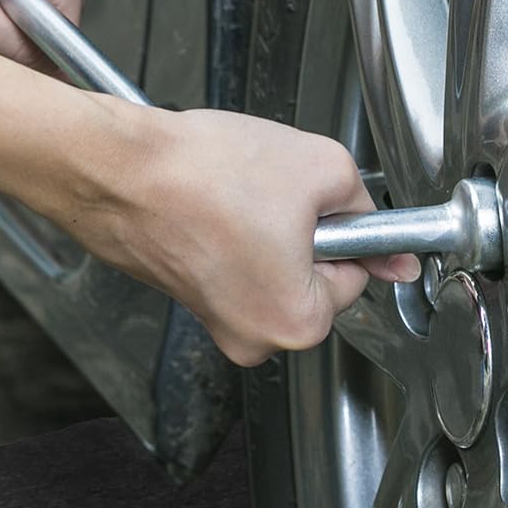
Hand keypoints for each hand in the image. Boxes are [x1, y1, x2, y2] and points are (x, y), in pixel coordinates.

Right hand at [71, 106, 420, 366]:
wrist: (116, 169)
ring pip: (273, 270)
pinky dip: (232, 235)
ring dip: (267, 232)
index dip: (343, 229)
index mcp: (295, 324)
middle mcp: (254, 340)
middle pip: (312, 280)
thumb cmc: (198, 175)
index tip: (319, 205)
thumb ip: (365, 206)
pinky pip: (235, 265)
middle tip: (272, 195)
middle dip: (303, 233)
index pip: (355, 276)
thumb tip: (392, 244)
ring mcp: (216, 323)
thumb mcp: (320, 166)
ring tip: (237, 198)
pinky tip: (214, 205)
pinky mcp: (189, 299)